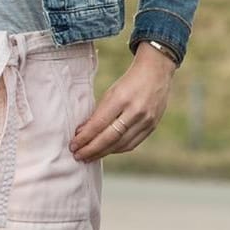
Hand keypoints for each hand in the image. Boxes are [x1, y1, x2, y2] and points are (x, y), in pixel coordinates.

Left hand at [70, 42, 176, 160]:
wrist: (156, 72)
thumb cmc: (129, 82)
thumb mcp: (111, 93)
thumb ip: (98, 114)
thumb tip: (82, 134)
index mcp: (122, 98)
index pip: (99, 125)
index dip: (84, 138)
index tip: (73, 145)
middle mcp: (136, 111)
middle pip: (110, 138)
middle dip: (91, 149)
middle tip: (78, 155)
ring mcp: (147, 120)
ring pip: (121, 144)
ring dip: (103, 153)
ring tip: (89, 157)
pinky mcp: (153, 126)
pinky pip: (132, 144)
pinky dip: (117, 149)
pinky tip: (107, 151)